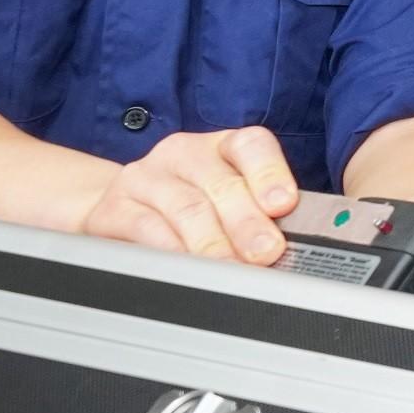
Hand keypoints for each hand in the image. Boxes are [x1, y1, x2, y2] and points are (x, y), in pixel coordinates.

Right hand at [82, 127, 300, 263]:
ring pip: (186, 208)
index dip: (269, 173)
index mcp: (221, 147)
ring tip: (233, 268)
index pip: (250, 145)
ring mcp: (146, 178)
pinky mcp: (115, 207)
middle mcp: (184, 154)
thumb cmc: (190, 204)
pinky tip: (189, 267)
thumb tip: (298, 247)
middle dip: (247, 222)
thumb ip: (261, 216)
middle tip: (266, 252)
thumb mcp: (228, 200)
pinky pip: (146, 228)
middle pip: (221, 184)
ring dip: (214, 243)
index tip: (284, 204)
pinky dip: (172, 251)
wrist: (120, 207)